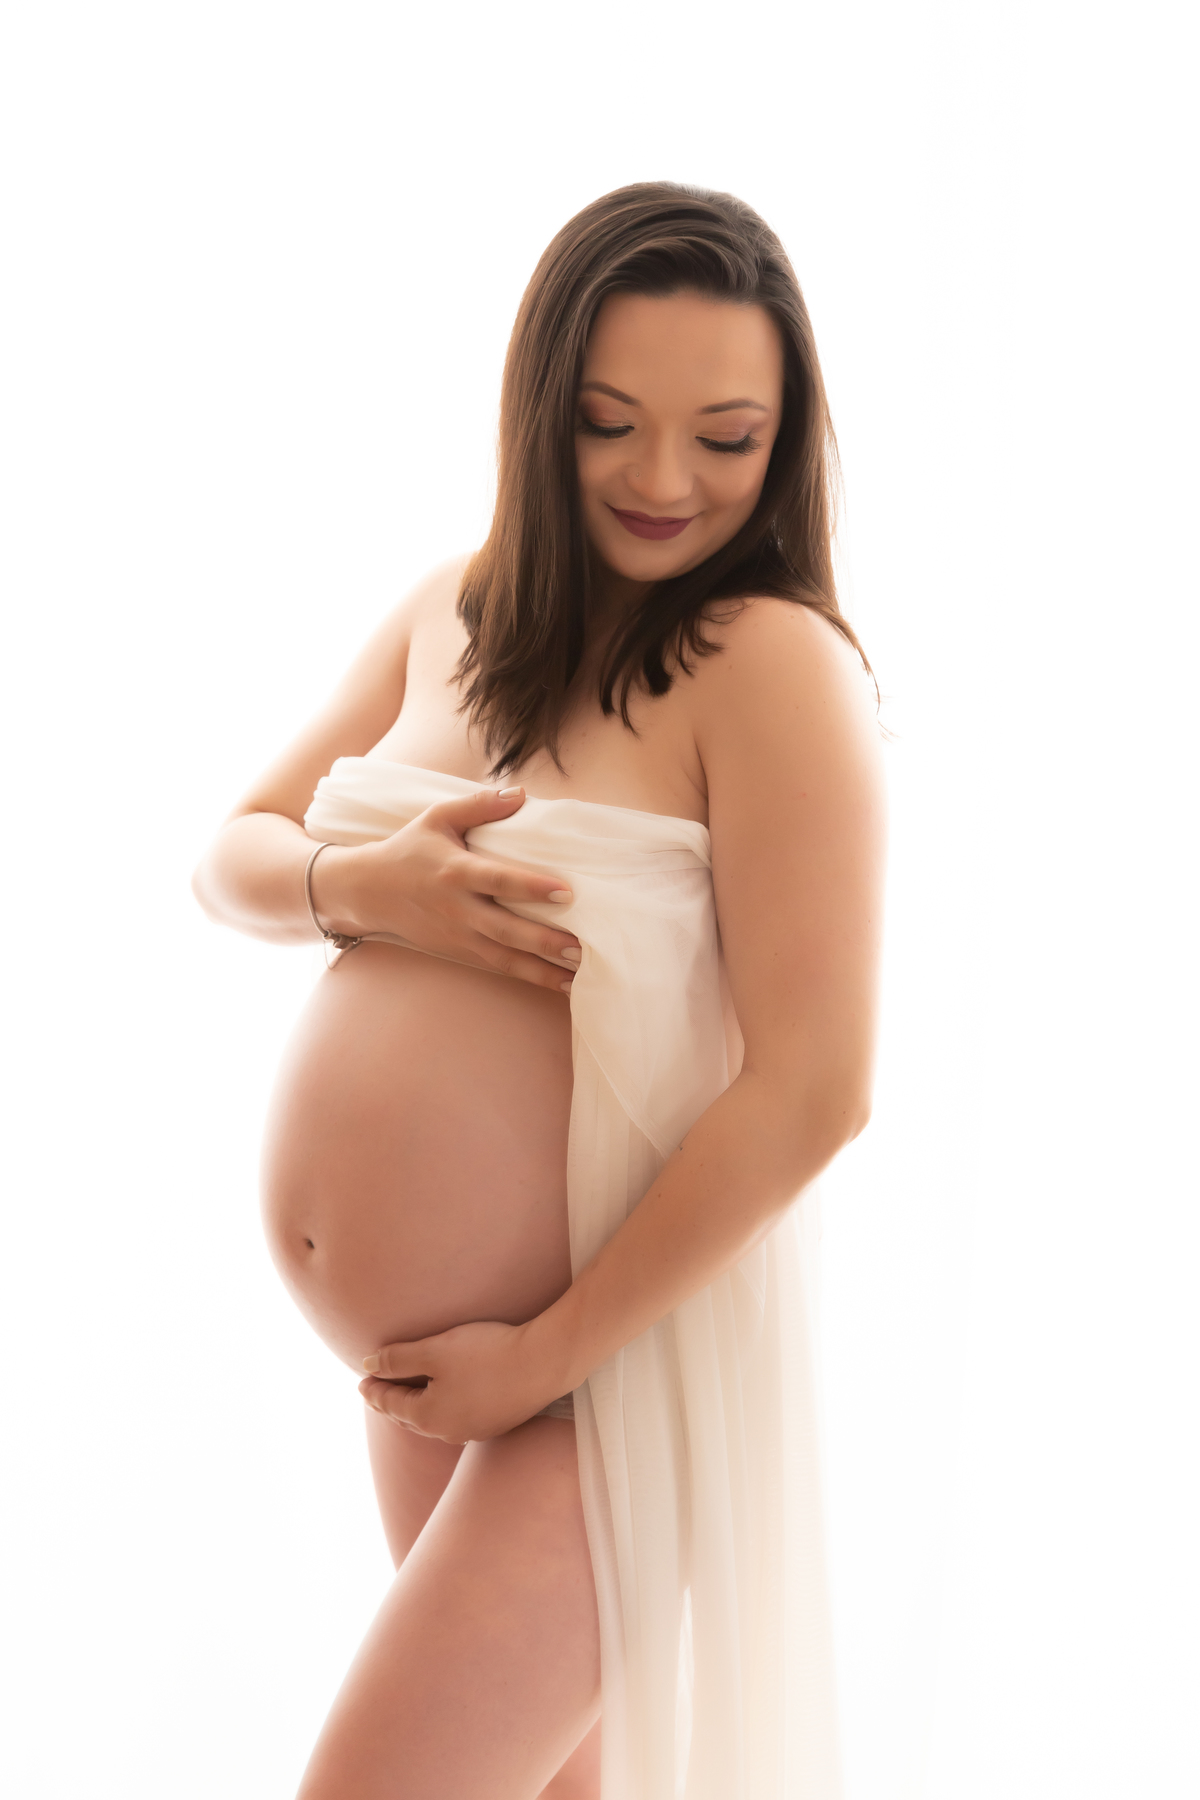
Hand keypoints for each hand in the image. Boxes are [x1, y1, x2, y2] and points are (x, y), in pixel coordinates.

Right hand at [312, 785, 580, 992]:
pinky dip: (529, 977)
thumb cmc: (408, 849)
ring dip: (542, 970)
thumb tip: (522, 793)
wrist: (368, 891)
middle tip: (581, 947)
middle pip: (505, 929)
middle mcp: (458, 908)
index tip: (565, 891)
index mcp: (455, 871)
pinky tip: (559, 983)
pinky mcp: (459, 952)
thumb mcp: (437, 817)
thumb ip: (478, 806)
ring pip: (505, 958)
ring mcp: (458, 936)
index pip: (498, 879)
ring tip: (579, 976)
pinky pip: (498, 968)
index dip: (531, 886)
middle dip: (543, 941)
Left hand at [358, 1319, 564, 1442]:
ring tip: (409, 1391)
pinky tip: (448, 1395)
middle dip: (392, 1401)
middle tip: (378, 1387)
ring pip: (434, 1418)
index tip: (361, 1379)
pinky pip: (457, 1416)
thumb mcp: (434, 1350)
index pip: (390, 1403)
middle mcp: (449, 1431)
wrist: (544, 1362)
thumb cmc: (486, 1353)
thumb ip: (398, 1359)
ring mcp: (475, 1430)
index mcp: (428, 1417)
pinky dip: (443, 1405)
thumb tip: (368, 1366)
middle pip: (410, 1416)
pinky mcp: (496, 1422)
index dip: (373, 1388)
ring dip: (418, 1405)